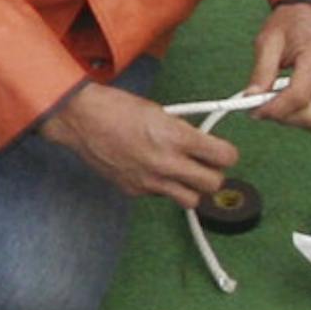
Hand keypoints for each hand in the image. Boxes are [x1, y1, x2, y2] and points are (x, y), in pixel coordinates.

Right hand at [37, 79, 237, 206]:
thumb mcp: (160, 113)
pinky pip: (161, 196)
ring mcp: (150, 181)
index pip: (225, 157)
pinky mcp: (134, 191)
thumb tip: (201, 143)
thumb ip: (184, 132)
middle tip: (206, 167)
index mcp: (176, 136)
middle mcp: (166, 162)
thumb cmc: (117, 109)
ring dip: (192, 189)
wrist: (82, 121)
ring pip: (191, 200)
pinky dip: (162, 187)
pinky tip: (151, 171)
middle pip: (214, 185)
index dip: (228, 155)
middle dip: (214, 176)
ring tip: (182, 175)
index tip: (223, 153)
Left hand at [245, 3, 310, 128]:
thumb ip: (261, 72)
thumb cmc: (291, 26)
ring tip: (279, 100)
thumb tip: (251, 98)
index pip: (298, 97)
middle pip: (310, 116)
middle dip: (284, 117)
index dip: (273, 109)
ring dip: (294, 119)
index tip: (255, 110)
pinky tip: (292, 102)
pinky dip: (304, 118)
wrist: (310, 17)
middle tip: (266, 105)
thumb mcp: (268, 41)